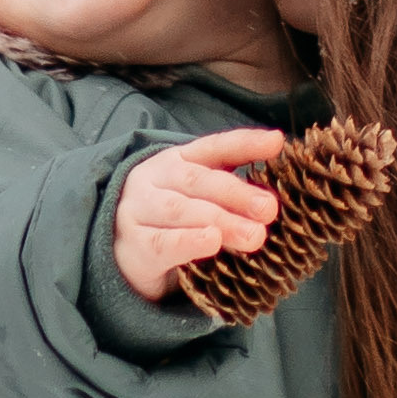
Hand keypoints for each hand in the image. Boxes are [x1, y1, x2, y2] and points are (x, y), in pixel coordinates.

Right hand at [113, 129, 282, 301]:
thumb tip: (273, 200)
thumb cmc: (170, 223)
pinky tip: (211, 242)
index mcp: (177, 160)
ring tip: (253, 236)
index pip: (213, 147)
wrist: (120, 253)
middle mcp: (156, 178)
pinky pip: (161, 242)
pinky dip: (188, 241)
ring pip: (181, 210)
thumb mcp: (199, 201)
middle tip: (268, 210)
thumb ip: (230, 195)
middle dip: (237, 194)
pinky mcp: (132, 244)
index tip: (276, 143)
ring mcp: (139, 209)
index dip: (244, 144)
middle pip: (198, 180)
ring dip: (221, 221)